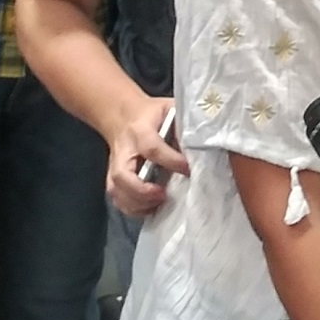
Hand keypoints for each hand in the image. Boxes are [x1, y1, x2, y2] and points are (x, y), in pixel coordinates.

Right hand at [105, 92, 185, 218]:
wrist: (124, 116)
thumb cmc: (153, 115)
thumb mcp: (170, 110)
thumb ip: (184, 125)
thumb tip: (204, 143)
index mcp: (140, 131)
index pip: (152, 148)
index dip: (171, 161)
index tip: (188, 169)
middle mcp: (124, 151)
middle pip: (123, 176)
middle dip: (142, 191)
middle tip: (164, 195)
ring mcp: (116, 167)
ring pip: (117, 191)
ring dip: (137, 203)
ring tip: (159, 203)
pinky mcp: (114, 179)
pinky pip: (118, 199)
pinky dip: (133, 209)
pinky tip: (150, 208)